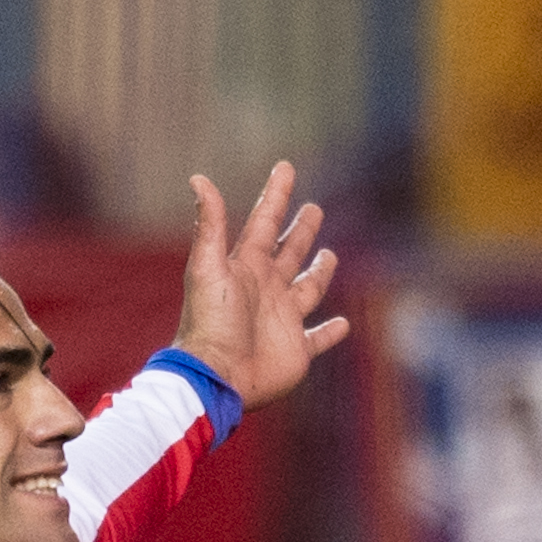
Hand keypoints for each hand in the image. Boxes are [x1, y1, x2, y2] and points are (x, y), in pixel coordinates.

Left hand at [172, 161, 347, 410]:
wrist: (216, 374)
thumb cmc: (210, 321)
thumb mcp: (207, 267)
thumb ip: (209, 224)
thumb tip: (198, 178)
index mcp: (245, 267)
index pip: (264, 222)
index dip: (276, 195)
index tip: (285, 167)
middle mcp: (265, 289)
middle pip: (288, 252)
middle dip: (300, 231)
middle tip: (313, 209)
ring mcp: (282, 319)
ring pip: (307, 289)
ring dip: (319, 273)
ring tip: (329, 256)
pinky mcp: (295, 349)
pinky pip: (317, 338)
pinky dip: (331, 332)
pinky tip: (343, 324)